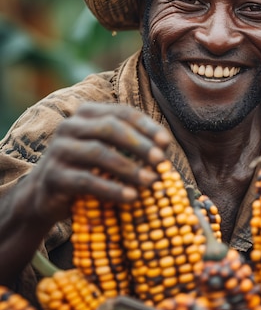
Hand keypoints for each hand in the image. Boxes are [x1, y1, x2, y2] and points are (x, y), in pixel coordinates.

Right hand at [25, 102, 170, 225]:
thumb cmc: (86, 170)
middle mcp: (70, 126)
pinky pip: (86, 180)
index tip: (166, 143)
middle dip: (139, 144)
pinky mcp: (53, 175)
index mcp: (87, 114)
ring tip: (150, 181)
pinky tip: (131, 197)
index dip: (146, 126)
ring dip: (129, 167)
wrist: (44, 195)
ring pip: (98, 152)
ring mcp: (59, 150)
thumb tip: (166, 153)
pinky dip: (112, 189)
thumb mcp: (107, 153)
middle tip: (161, 161)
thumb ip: (130, 147)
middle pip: (110, 127)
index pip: (121, 112)